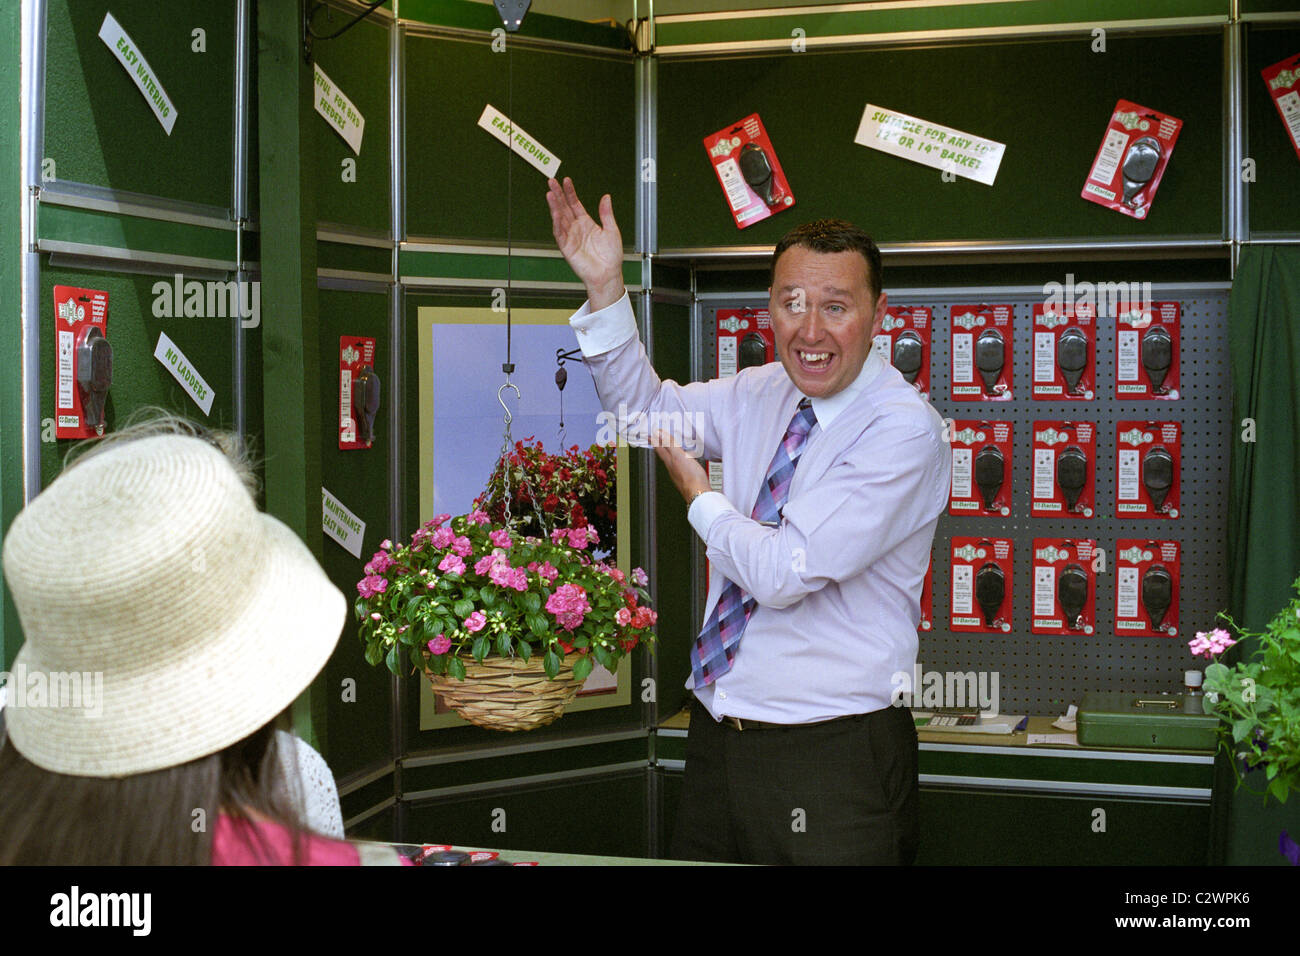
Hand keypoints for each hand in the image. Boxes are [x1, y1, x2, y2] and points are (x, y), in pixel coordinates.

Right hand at [546, 176, 624, 310]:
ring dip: (554, 206)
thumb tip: (606, 197)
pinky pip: (560, 233)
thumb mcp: (612, 230)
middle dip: (558, 195)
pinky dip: (557, 223)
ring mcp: (570, 237)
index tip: (567, 181)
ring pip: (560, 218)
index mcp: (586, 223)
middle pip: (564, 208)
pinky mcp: (567, 247)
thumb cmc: (611, 256)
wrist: (608, 274)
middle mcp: (576, 228)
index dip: (570, 192)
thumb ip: (606, 213)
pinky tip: (555, 212)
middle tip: (552, 181)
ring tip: (550, 193)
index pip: (575, 204)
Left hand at [653, 434, 711, 505]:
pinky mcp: (686, 478)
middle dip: (659, 446)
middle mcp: (672, 468)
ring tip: (667, 448)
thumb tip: (659, 434)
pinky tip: (681, 461)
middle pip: (663, 455)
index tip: (649, 435)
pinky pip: (678, 466)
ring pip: (670, 461)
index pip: (659, 448)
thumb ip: (670, 444)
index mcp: (670, 461)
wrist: (699, 494)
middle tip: (654, 440)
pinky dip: (677, 460)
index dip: (654, 440)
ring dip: (667, 453)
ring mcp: (678, 474)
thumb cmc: (691, 477)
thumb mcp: (679, 456)